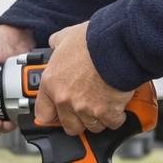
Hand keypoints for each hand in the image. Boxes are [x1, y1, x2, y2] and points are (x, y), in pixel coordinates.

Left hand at [35, 22, 135, 136]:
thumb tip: (55, 44)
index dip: (52, 115)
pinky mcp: (107, 112)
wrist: (117, 44)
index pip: (43, 113)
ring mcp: (86, 108)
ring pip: (93, 126)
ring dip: (99, 118)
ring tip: (104, 103)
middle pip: (70, 126)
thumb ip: (57, 44)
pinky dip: (117, 116)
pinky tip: (118, 105)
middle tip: (87, 109)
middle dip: (79, 121)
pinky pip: (112, 123)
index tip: (58, 114)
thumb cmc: (93, 39)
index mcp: (51, 83)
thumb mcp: (65, 36)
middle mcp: (65, 99)